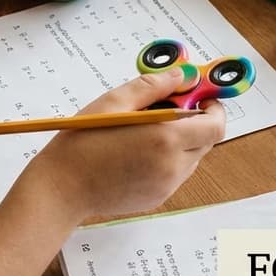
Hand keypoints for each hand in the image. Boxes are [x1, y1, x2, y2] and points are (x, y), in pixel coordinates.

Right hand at [26, 69, 225, 220]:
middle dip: (195, 123)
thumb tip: (180, 76)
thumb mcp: (113, 103)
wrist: (60, 189)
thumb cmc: (82, 142)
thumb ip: (152, 87)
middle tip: (166, 109)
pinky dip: (167, 160)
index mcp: (165, 139)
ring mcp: (166, 187)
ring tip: (145, 133)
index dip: (213, 109)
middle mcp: (172, 167)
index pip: (215, 125)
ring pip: (191, 159)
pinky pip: (174, 174)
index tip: (198, 97)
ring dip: (180, 142)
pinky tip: (137, 154)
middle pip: (205, 142)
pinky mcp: (157, 199)